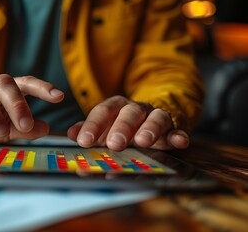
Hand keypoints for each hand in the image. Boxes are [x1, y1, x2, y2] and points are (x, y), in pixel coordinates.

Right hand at [0, 75, 63, 143]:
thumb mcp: (5, 128)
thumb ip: (23, 129)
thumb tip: (46, 128)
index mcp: (4, 91)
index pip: (25, 83)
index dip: (42, 87)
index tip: (59, 96)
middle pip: (3, 83)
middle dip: (17, 104)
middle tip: (25, 125)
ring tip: (0, 134)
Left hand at [67, 96, 188, 150]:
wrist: (153, 114)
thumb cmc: (122, 125)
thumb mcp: (104, 127)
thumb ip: (89, 130)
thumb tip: (71, 134)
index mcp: (116, 107)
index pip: (103, 111)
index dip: (93, 125)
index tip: (84, 141)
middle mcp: (136, 109)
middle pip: (129, 113)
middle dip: (121, 128)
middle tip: (114, 144)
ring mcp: (156, 116)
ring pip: (155, 118)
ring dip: (149, 129)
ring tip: (143, 142)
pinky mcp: (174, 127)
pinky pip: (178, 129)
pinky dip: (178, 135)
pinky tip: (180, 142)